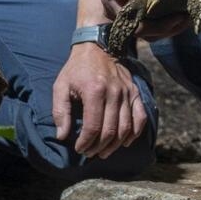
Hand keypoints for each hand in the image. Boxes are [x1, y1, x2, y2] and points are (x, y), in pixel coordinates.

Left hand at [51, 42, 147, 158]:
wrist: (97, 46)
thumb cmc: (76, 69)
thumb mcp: (61, 86)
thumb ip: (60, 111)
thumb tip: (62, 136)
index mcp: (94, 91)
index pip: (93, 126)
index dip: (86, 142)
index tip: (79, 149)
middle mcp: (114, 92)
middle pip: (110, 130)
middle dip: (99, 147)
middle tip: (90, 153)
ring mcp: (127, 92)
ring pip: (126, 128)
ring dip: (115, 145)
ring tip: (104, 152)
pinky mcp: (135, 92)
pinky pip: (140, 117)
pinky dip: (134, 133)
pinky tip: (124, 142)